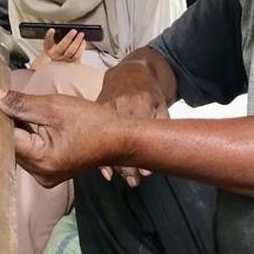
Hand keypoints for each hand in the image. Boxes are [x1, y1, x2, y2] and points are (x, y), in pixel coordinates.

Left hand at [0, 86, 127, 188]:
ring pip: (18, 148)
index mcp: (41, 160)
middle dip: (1, 121)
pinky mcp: (50, 171)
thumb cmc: (94, 122)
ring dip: (12, 128)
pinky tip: (22, 119)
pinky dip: (25, 136)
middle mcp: (40, 174)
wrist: (121, 139)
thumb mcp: (55, 107)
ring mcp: (45, 175)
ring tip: (3, 105)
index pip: (6, 137)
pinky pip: (30, 152)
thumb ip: (20, 103)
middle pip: (10, 145)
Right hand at [43, 29, 85, 63]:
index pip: (48, 42)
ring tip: (81, 34)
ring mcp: (65, 61)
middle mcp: (56, 57)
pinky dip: (81, 47)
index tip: (52, 30)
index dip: (49, 36)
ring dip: (77, 42)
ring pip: (72, 52)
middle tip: (74, 30)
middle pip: (62, 47)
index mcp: (50, 51)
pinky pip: (78, 56)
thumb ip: (53, 37)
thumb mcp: (51, 45)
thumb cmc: (56, 51)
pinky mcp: (72, 63)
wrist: (59, 63)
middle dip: (68, 38)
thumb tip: (60, 29)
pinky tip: (83, 41)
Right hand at [95, 59, 170, 185]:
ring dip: (111, 160)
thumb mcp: (161, 104)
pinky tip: (103, 168)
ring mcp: (104, 107)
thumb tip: (156, 150)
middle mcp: (119, 105)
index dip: (140, 154)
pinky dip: (96, 151)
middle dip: (126, 163)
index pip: (138, 133)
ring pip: (105, 138)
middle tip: (132, 182)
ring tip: (117, 177)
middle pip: (120, 139)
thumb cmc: (149, 92)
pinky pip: (92, 132)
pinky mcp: (93, 110)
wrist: (129, 71)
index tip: (144, 174)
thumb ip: (159, 123)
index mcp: (139, 103)